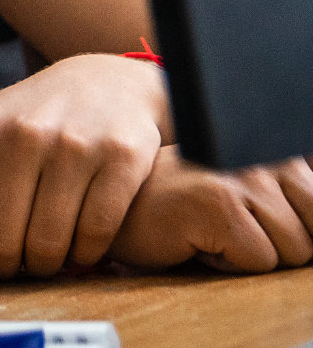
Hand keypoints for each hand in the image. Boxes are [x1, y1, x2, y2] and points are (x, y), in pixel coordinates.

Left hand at [0, 54, 165, 277]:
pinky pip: (95, 235)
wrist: (105, 83)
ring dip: (46, 268)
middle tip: (16, 268)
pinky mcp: (119, 158)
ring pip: (48, 246)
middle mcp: (19, 135)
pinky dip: (87, 256)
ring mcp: (71, 145)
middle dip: (6, 268)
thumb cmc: (29, 120)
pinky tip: (82, 250)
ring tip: (46, 261)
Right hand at [108, 149, 312, 272]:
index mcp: (269, 147)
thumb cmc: (182, 204)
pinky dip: (229, 264)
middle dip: (280, 245)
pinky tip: (198, 240)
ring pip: (294, 250)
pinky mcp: (218, 204)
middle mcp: (259, 154)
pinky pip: (259, 261)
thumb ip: (288, 195)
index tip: (252, 220)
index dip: (296, 230)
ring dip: (253, 255)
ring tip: (213, 232)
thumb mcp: (246, 192)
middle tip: (232, 228)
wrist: (116, 207)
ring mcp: (239, 175)